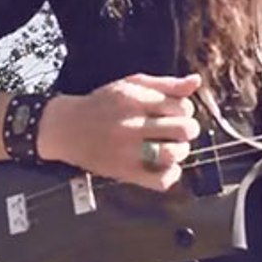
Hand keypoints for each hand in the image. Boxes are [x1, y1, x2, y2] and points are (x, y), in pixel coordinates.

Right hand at [37, 74, 202, 191]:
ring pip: (174, 154)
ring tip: (174, 147)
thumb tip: (196, 81)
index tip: (176, 113)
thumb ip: (166, 84)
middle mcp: (132, 125)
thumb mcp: (132, 84)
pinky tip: (166, 166)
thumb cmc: (104, 103)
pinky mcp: (124, 172)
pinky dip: (171, 175)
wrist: (65, 127)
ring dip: (182, 151)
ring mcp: (128, 151)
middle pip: (183, 130)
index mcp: (136, 100)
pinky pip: (160, 180)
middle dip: (188, 129)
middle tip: (179, 131)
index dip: (185, 110)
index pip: (182, 107)